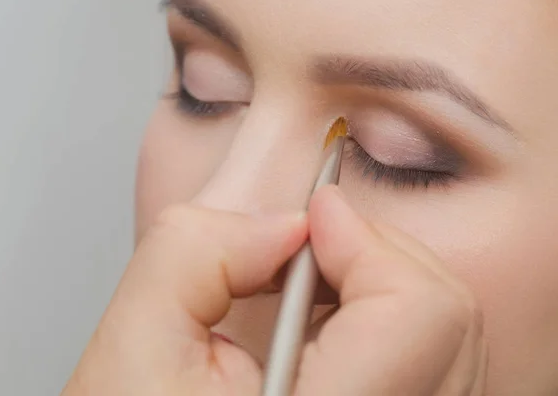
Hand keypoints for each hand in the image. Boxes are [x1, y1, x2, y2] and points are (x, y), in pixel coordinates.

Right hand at [62, 186, 486, 395]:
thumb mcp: (131, 348)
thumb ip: (196, 253)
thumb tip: (283, 225)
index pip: (416, 313)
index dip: (367, 242)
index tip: (314, 218)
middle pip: (447, 318)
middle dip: (371, 253)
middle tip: (307, 246)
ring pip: (449, 338)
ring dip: (378, 283)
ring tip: (310, 285)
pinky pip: (436, 360)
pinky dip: (387, 318)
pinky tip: (329, 322)